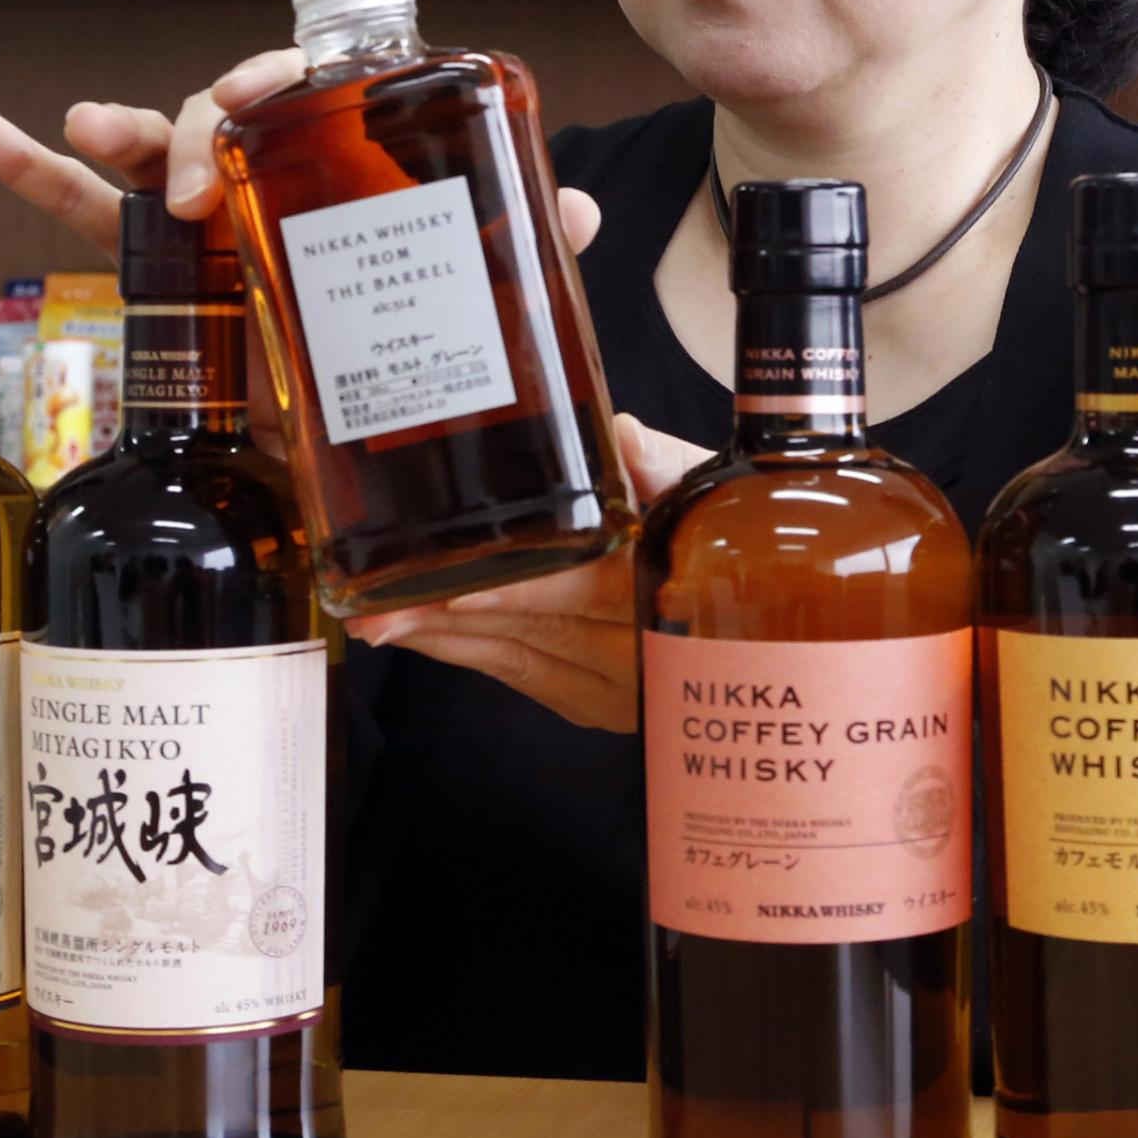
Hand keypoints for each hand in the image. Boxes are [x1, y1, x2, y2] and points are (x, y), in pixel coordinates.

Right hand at [0, 62, 605, 459]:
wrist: (394, 431)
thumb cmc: (431, 340)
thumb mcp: (481, 300)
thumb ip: (522, 252)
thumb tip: (578, 212)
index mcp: (346, 170)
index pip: (309, 97)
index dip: (282, 78)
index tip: (268, 95)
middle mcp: (278, 181)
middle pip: (220, 116)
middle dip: (191, 122)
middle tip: (189, 179)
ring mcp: (218, 221)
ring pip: (150, 154)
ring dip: (115, 130)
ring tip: (76, 125)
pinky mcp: (175, 272)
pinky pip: (90, 214)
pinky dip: (29, 168)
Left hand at [349, 414, 712, 734]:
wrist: (758, 605)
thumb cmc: (717, 530)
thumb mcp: (704, 486)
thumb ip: (662, 465)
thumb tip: (624, 435)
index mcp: (668, 585)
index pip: (588, 589)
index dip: (521, 593)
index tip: (458, 589)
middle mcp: (644, 647)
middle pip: (539, 631)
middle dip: (454, 620)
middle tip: (381, 607)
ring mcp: (622, 685)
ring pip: (521, 659)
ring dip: (447, 641)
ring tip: (379, 620)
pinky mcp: (595, 702)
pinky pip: (523, 677)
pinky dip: (469, 656)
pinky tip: (422, 637)